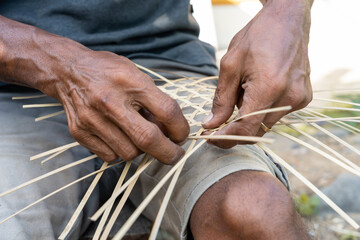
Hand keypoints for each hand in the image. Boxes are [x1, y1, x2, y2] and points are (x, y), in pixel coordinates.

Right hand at [49, 51, 188, 163]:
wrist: (67, 70)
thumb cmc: (107, 71)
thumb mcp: (135, 73)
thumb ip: (153, 99)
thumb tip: (169, 130)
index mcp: (130, 81)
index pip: (167, 111)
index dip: (180, 128)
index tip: (182, 135)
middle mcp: (110, 101)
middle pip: (148, 139)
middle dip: (169, 153)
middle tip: (175, 154)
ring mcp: (93, 119)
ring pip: (130, 152)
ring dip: (141, 150)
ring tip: (138, 136)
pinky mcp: (80, 132)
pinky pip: (110, 156)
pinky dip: (120, 152)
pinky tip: (119, 137)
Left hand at [202, 0, 312, 147]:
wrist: (287, 20)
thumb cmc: (257, 37)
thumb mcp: (230, 65)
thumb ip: (221, 99)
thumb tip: (212, 124)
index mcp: (269, 87)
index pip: (245, 128)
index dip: (225, 138)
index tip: (208, 138)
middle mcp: (289, 97)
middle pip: (255, 130)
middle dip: (234, 127)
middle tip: (217, 118)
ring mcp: (299, 99)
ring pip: (265, 124)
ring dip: (249, 116)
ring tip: (244, 89)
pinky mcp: (304, 98)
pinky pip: (277, 114)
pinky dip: (262, 109)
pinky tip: (259, 88)